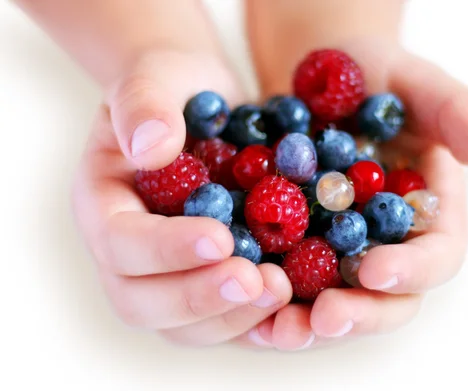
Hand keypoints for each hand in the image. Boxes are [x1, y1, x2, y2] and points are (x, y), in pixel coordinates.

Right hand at [71, 50, 292, 346]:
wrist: (200, 103)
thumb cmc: (172, 87)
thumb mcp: (154, 79)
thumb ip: (144, 105)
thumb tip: (150, 147)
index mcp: (103, 206)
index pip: (120, 244)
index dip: (165, 249)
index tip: (219, 237)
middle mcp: (128, 253)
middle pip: (143, 303)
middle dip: (198, 298)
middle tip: (254, 279)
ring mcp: (168, 274)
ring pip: (185, 326)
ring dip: (232, 317)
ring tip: (280, 289)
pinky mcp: (208, 280)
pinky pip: (224, 318)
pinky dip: (257, 320)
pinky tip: (294, 304)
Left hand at [234, 40, 467, 349]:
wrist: (314, 76)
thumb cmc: (374, 73)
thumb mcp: (415, 81)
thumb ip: (456, 111)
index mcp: (429, 213)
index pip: (438, 255)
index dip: (412, 270)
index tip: (374, 271)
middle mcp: (389, 243)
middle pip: (389, 298)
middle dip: (360, 314)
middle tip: (323, 319)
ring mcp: (341, 251)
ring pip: (335, 302)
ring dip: (307, 325)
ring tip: (276, 330)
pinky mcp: (296, 249)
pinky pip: (286, 285)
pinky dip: (268, 302)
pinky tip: (244, 310)